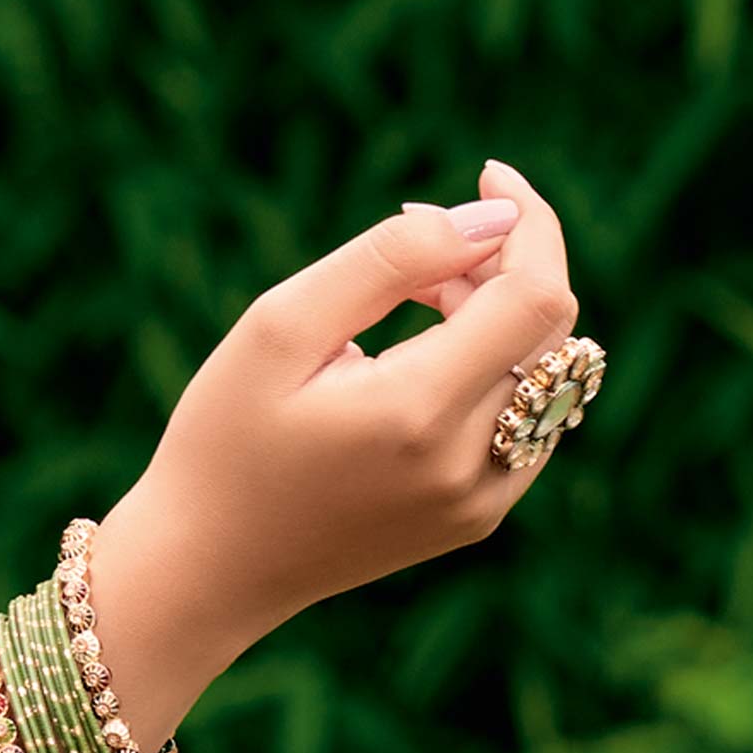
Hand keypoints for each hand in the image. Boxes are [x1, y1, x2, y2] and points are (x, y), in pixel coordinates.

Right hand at [87, 156, 582, 729]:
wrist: (204, 574)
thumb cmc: (223, 442)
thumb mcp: (280, 327)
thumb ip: (391, 259)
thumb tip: (491, 216)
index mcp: (416, 414)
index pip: (537, 295)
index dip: (529, 223)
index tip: (488, 178)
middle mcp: (465, 466)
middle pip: (548, 326)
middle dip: (504, 265)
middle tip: (421, 256)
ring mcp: (479, 501)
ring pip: (546, 371)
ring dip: (501, 317)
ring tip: (417, 309)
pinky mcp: (476, 518)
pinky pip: (530, 419)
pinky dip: (499, 371)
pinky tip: (427, 365)